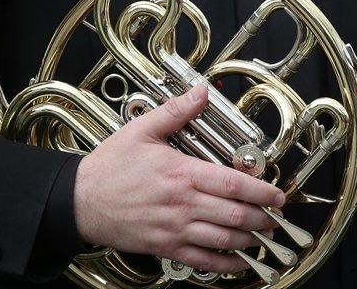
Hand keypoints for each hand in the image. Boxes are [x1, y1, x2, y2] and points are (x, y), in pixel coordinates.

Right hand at [74, 84, 284, 275]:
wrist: (80, 201)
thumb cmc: (109, 168)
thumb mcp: (141, 130)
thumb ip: (175, 111)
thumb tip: (200, 92)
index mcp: (181, 173)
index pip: (231, 184)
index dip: (260, 191)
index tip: (276, 193)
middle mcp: (182, 204)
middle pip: (234, 215)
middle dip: (261, 218)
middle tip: (276, 217)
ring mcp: (174, 229)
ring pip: (222, 239)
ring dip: (249, 240)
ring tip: (263, 236)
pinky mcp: (164, 247)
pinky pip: (201, 260)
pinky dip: (224, 264)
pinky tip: (237, 261)